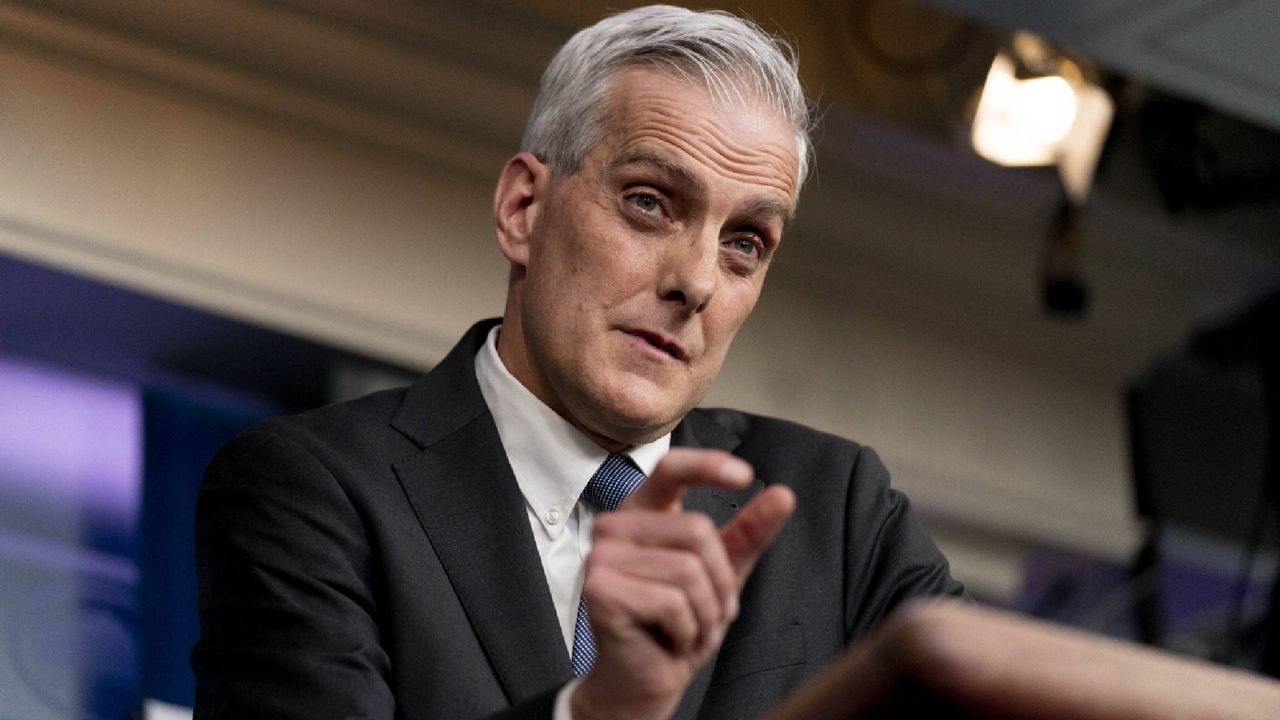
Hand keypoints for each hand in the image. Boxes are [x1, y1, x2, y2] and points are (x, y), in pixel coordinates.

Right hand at [570, 448, 795, 719]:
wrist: (645, 678)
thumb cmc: (679, 622)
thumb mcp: (723, 573)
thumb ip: (749, 533)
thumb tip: (784, 494)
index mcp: (643, 512)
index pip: (671, 469)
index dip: (707, 465)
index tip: (746, 476)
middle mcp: (615, 526)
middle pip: (697, 531)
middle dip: (719, 583)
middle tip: (708, 614)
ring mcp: (602, 556)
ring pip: (688, 570)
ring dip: (706, 614)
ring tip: (691, 630)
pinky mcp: (600, 589)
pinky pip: (672, 602)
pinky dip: (687, 630)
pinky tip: (672, 641)